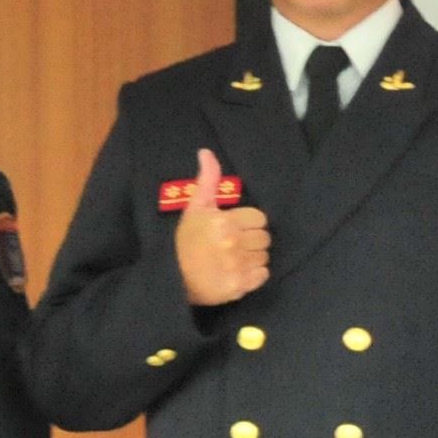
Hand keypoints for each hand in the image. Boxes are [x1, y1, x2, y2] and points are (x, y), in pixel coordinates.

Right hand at [173, 149, 272, 307]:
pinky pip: (263, 275)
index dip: (247, 222)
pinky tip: (238, 271)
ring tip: (234, 258)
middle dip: (251, 239)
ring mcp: (237, 266)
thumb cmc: (185, 240)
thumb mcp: (195, 207)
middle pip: (264, 237)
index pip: (259, 218)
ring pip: (264, 256)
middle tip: (234, 243)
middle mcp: (233, 243)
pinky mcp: (239, 286)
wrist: (172, 277)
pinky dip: (254, 274)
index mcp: (224, 222)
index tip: (233, 227)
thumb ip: (207, 179)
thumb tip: (206, 152)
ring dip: (253, 256)